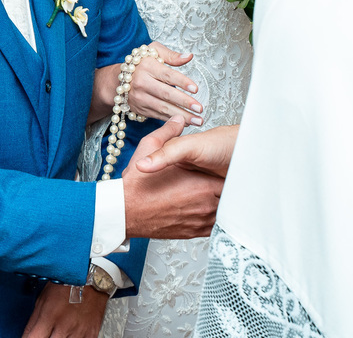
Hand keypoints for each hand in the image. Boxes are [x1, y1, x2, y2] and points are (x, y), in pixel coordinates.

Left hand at [22, 282, 107, 337]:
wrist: (93, 279)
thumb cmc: (67, 284)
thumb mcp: (43, 298)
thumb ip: (34, 320)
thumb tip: (27, 335)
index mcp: (49, 316)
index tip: (31, 337)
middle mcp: (64, 327)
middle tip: (46, 333)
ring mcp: (79, 333)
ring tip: (59, 331)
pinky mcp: (91, 335)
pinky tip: (71, 332)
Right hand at [91, 42, 199, 125]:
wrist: (117, 80)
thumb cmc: (141, 64)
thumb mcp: (153, 51)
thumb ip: (171, 55)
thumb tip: (189, 56)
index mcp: (147, 67)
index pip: (167, 75)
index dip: (182, 81)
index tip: (195, 88)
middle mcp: (142, 83)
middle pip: (166, 94)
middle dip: (184, 102)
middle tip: (200, 108)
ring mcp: (141, 98)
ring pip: (163, 108)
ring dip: (182, 116)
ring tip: (197, 120)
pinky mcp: (141, 110)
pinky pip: (159, 116)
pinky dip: (172, 120)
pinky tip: (185, 123)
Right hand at [122, 117, 223, 238]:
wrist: (124, 213)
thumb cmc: (136, 186)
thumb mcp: (149, 147)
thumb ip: (168, 133)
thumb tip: (178, 120)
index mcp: (202, 186)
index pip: (228, 181)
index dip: (224, 173)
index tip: (220, 169)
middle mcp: (205, 206)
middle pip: (228, 198)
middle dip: (225, 190)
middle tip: (220, 180)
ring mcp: (200, 222)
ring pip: (223, 214)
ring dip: (220, 205)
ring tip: (213, 195)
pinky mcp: (194, 233)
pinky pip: (213, 228)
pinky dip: (213, 220)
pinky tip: (206, 211)